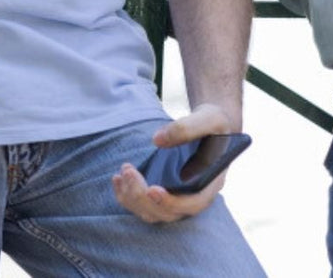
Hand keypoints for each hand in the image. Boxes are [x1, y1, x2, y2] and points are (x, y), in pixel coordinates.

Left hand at [111, 102, 236, 223]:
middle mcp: (195, 197)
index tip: (151, 189)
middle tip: (128, 170)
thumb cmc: (214, 124)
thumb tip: (158, 140)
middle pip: (167, 213)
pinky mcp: (164, 194)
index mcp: (211, 183)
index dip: (172, 202)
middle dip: (143, 196)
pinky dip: (127, 196)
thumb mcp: (210, 118)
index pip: (193, 204)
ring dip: (132, 197)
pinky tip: (117, 178)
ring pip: (152, 213)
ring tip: (122, 171)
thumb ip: (187, 127)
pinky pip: (143, 205)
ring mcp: (178, 198)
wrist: (211, 128)